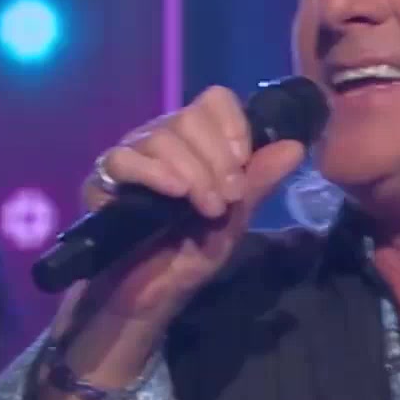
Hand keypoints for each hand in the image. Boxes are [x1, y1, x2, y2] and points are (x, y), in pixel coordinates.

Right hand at [75, 85, 304, 326]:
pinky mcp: (102, 181)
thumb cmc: (191, 255)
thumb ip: (259, 182)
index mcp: (197, 143)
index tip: (244, 162)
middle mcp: (163, 141)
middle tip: (229, 198)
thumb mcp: (235, 221)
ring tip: (207, 208)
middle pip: (190, 116)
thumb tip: (296, 147)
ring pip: (162, 137)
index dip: (232, 124)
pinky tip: (174, 192)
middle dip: (218, 157)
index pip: (214, 100)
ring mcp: (131, 156)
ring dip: (194, 172)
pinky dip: (153, 172)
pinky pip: (123, 160)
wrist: (151, 298)